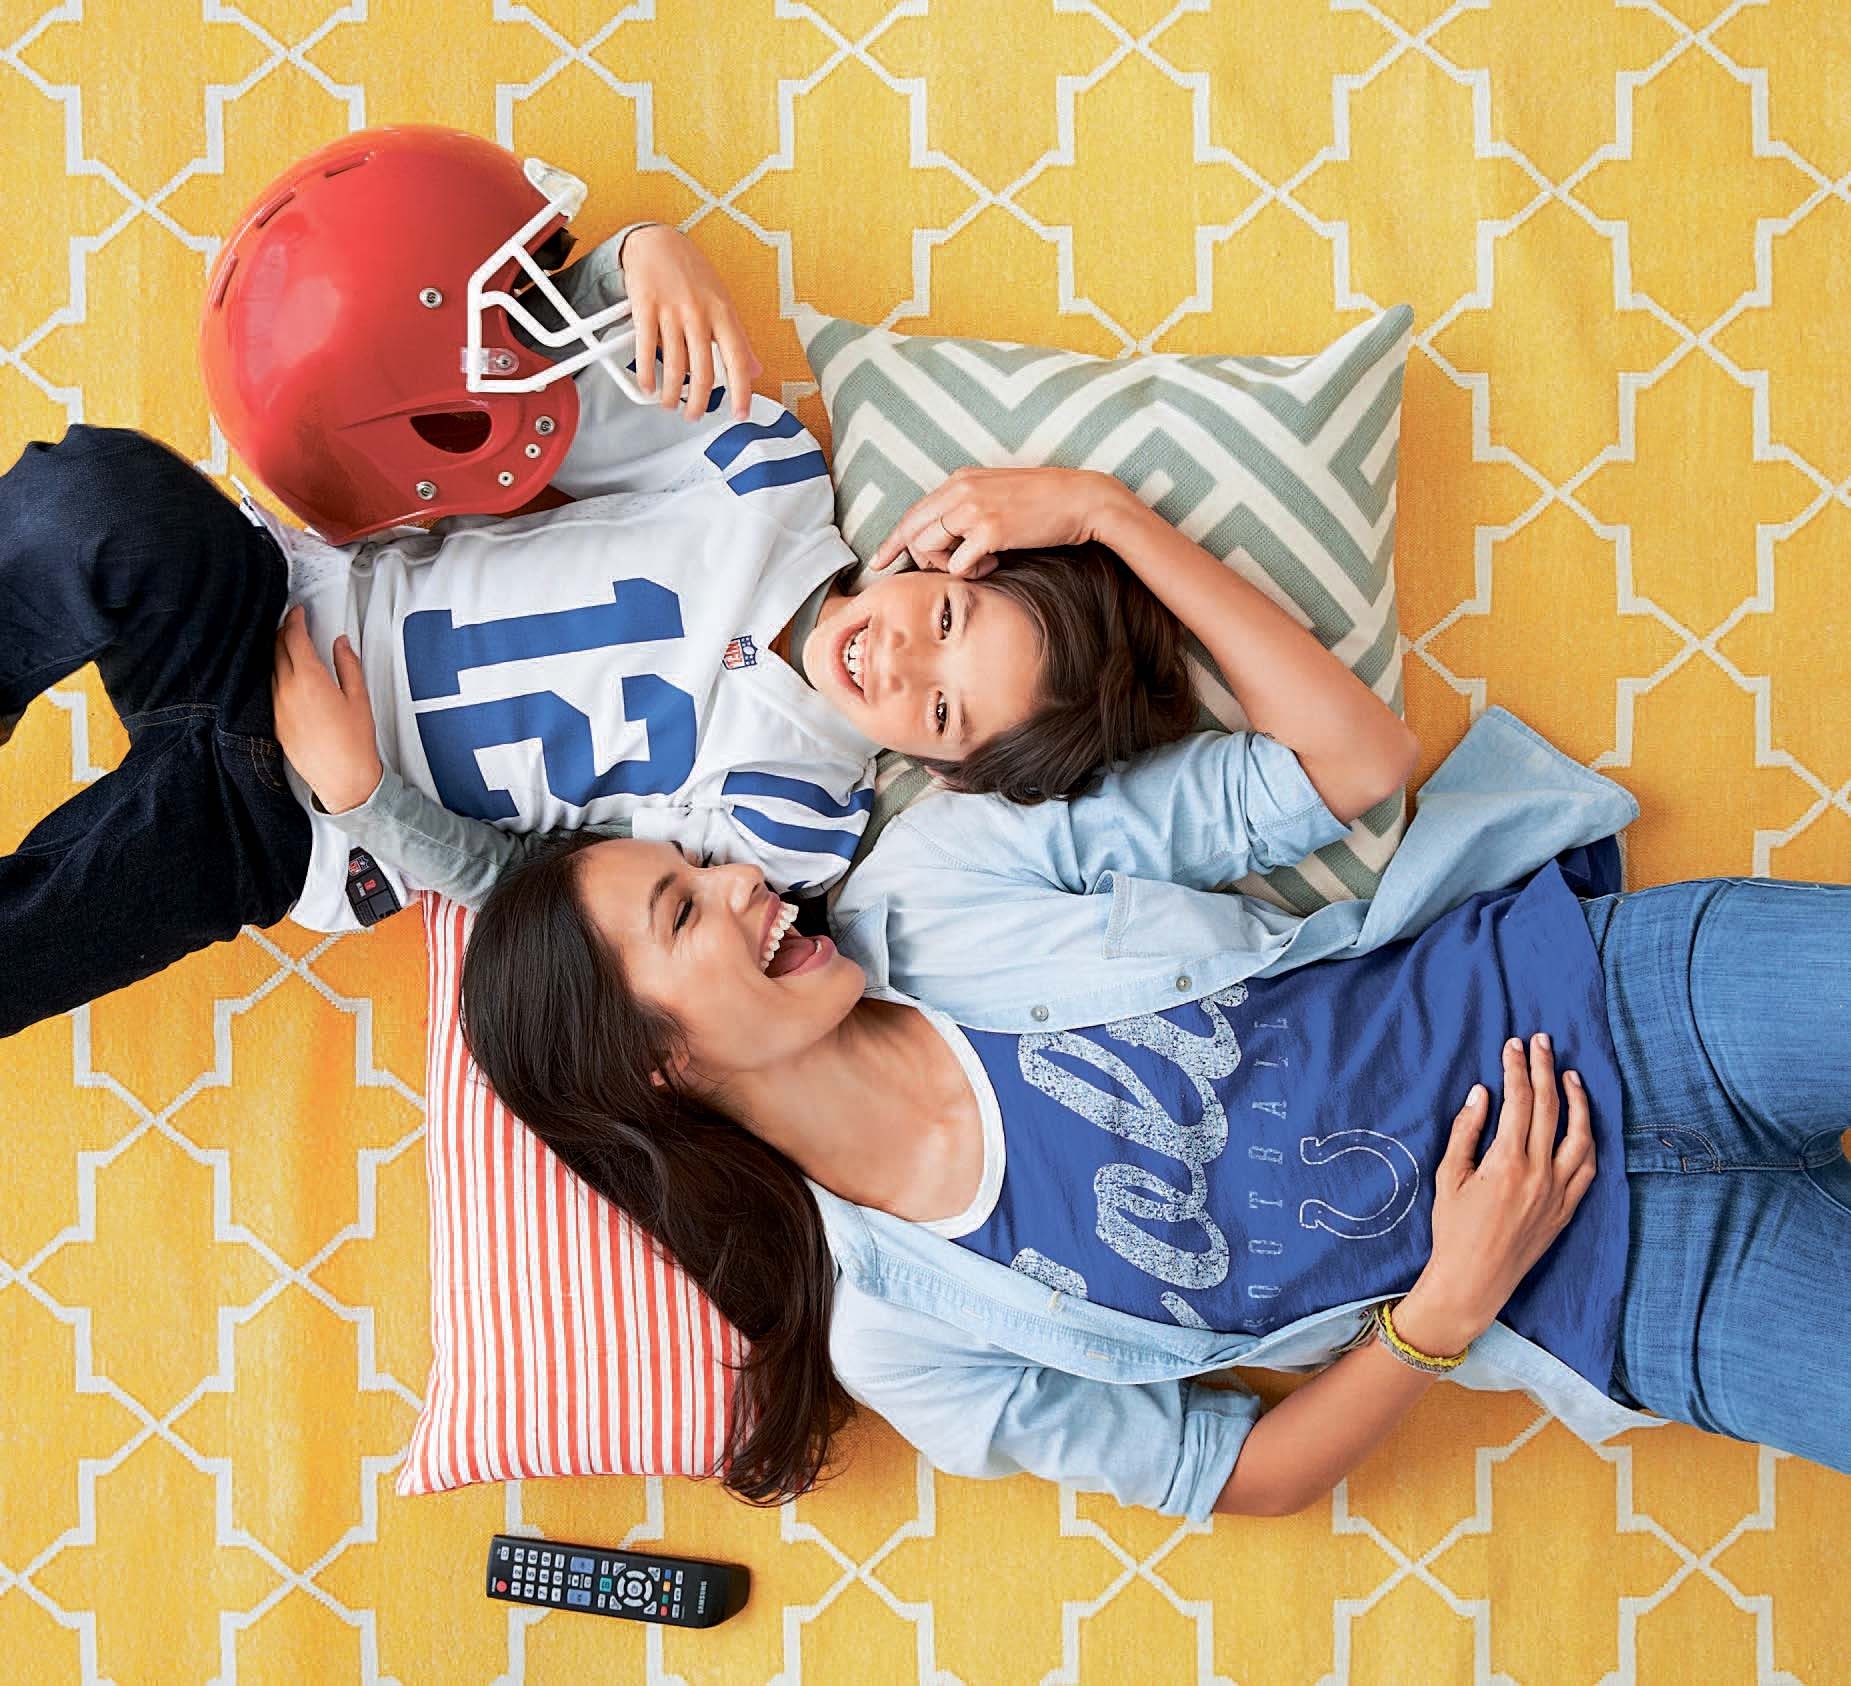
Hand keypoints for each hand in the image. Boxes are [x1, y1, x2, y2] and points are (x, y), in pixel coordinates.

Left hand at [271, 606, 383, 813]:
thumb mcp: (358, 698)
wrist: (342, 779)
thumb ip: (347, 665)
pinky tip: (288, 677)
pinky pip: (271, 689)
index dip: (294, 620)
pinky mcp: (275, 722)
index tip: (297, 613)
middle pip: (277, 649)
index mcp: (309, 680)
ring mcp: (277, 707)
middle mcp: (287, 691)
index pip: (293, 638)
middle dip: (284, 633)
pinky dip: (277, 675)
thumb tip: (341, 644)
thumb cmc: (353, 743)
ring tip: (289, 648)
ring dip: (278, 653)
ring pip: (271, 669)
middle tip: (293, 625)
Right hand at [619, 224, 761, 421]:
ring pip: (675, 366)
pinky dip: (645, 374)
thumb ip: (738, 339)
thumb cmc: (692, 273)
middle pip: (703, 371)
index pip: (737, 361)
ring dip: (672, 394)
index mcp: (723, 314)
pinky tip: (647, 387)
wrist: (657, 241)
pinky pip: (646, 349)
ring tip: (670, 404)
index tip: (739, 414)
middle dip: (699, 402)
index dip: (741, 392)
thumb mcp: (723, 302)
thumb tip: (754, 369)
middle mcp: (700, 313)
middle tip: (694, 416)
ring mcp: (672, 310)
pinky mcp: (645, 307)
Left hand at [870, 466, 1130, 577]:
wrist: (1082, 500)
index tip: (879, 561)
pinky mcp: (990, 530)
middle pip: (913, 532)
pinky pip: (956, 565)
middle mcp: (960, 490)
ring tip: (978, 564)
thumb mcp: (997, 493)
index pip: (913, 512)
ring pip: (928, 548)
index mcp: (960, 480)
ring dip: (946, 567)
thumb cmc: (1045, 502)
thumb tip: (947, 535)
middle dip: (921, 559)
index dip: (893, 540)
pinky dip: (970, 573)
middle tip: (950, 567)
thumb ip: (968, 506)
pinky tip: (994, 564)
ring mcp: (973, 509)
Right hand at [1394, 1033, 1596, 1356]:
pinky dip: (1588, 1139)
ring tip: (1570, 1074)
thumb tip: (1483, 1093)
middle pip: (1549, 1107)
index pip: (1518, 1100)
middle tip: (1542, 1041)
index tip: (1514, 1044)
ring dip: (1577, 1100)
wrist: (1474, 1280)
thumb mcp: (1448, 1176)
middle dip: (1545, 1068)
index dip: (1516, 1068)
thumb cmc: (1452, 1228)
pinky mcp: (1567, 1209)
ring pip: (1580, 1134)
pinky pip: (1588, 1167)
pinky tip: (1582, 1123)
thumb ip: (1467, 1131)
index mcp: (1506, 1162)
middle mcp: (1539, 1173)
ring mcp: (1558, 1192)